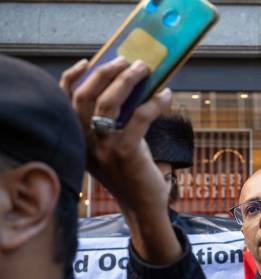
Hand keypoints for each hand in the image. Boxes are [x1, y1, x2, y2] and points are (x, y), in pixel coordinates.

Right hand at [59, 57, 180, 264]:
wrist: (142, 207)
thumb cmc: (131, 174)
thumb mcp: (112, 148)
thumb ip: (112, 124)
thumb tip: (129, 89)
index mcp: (78, 140)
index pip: (65, 102)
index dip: (72, 78)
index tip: (88, 62)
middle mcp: (85, 142)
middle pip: (85, 96)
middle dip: (106, 72)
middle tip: (127, 61)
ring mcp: (104, 148)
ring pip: (109, 102)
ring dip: (127, 79)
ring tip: (144, 68)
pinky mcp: (126, 152)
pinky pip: (140, 116)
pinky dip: (155, 102)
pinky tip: (166, 96)